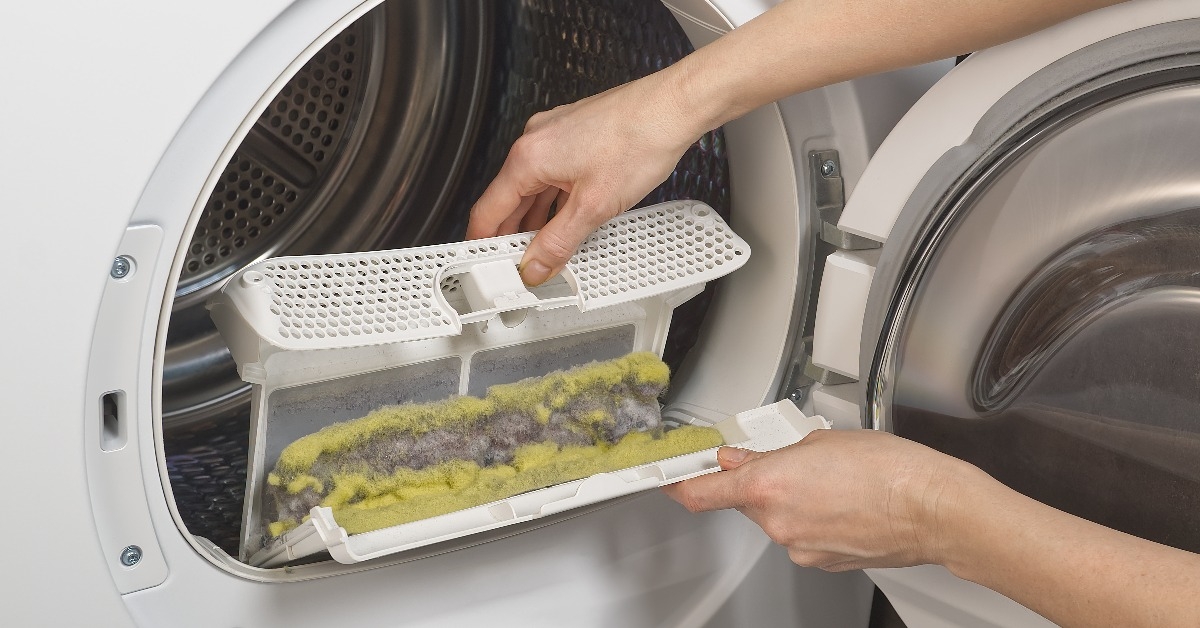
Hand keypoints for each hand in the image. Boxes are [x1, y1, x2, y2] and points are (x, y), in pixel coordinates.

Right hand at [466, 71, 704, 285]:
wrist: (674, 107)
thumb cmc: (639, 139)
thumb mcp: (594, 206)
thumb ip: (559, 242)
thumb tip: (535, 265)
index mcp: (528, 157)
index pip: (488, 210)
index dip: (484, 243)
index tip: (486, 265)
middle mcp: (535, 141)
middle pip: (508, 199)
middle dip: (512, 235)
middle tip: (518, 266)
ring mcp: (555, 135)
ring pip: (532, 188)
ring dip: (535, 220)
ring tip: (544, 250)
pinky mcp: (575, 135)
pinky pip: (552, 175)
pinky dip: (554, 200)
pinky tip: (566, 219)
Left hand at [662, 429, 976, 570]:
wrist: (935, 508)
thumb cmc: (890, 470)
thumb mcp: (820, 441)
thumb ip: (769, 454)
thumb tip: (740, 459)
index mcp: (768, 486)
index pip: (700, 493)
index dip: (677, 484)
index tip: (667, 477)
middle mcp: (777, 522)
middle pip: (744, 501)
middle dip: (758, 480)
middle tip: (789, 460)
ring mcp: (799, 546)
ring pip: (776, 517)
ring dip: (790, 498)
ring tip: (832, 480)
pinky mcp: (821, 560)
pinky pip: (801, 533)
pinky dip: (812, 516)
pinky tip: (842, 500)